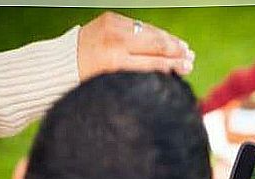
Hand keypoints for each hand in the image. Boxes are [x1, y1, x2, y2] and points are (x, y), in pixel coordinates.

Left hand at [78, 12, 194, 79]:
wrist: (63, 62)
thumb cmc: (91, 80)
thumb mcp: (114, 84)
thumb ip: (140, 76)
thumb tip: (171, 69)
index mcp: (115, 63)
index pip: (154, 62)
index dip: (174, 65)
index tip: (188, 67)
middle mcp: (115, 43)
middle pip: (156, 45)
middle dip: (176, 51)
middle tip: (191, 57)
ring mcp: (113, 27)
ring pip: (150, 32)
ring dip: (169, 40)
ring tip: (184, 48)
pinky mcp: (111, 18)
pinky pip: (139, 25)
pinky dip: (154, 33)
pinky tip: (166, 38)